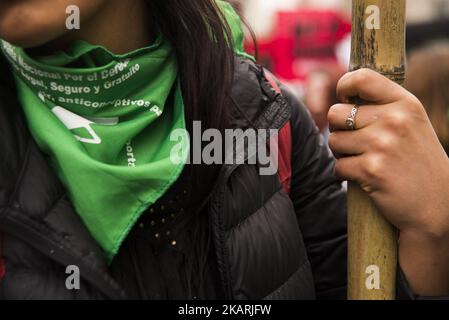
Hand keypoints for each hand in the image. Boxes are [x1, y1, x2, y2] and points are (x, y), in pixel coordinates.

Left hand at [328, 68, 448, 294]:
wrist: (437, 206)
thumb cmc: (418, 162)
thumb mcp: (412, 124)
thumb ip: (383, 106)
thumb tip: (342, 95)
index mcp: (405, 103)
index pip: (361, 78)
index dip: (344, 87)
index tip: (345, 100)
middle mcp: (395, 120)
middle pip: (336, 113)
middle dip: (340, 129)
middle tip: (357, 142)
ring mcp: (382, 145)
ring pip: (333, 141)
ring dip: (342, 153)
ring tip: (364, 160)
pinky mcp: (371, 170)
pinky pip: (338, 166)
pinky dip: (345, 174)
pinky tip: (364, 178)